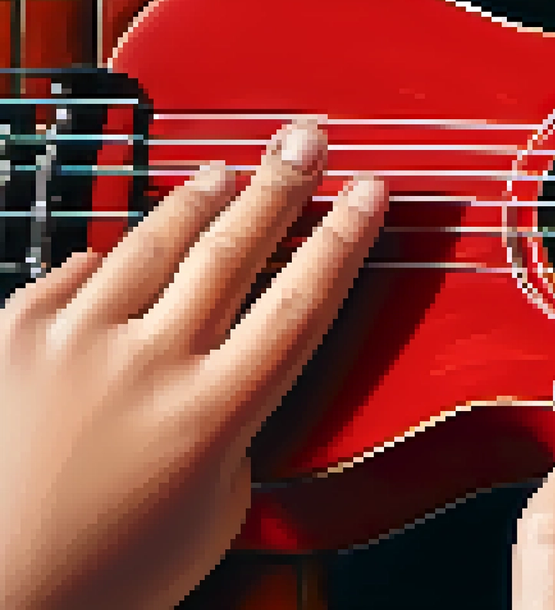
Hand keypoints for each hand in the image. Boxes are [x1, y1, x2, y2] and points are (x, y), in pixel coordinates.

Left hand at [0, 122, 385, 609]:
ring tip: (227, 173)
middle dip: (283, 182)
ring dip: (198, 199)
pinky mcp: (13, 335)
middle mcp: (146, 364)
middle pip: (233, 247)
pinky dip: (107, 258)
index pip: (301, 301)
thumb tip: (227, 371)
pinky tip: (123, 250)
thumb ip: (234, 428)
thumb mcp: (217, 512)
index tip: (368, 192)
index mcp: (212, 414)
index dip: (344, 237)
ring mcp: (73, 341)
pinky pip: (74, 270)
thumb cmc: (106, 575)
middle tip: (307, 139)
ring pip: (152, 240)